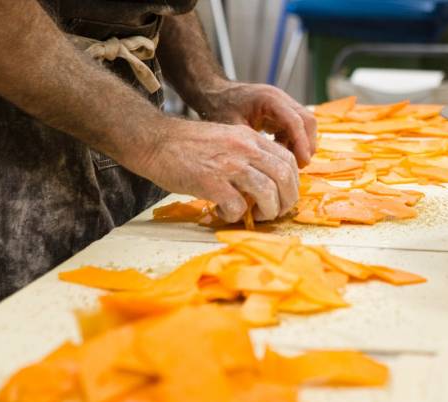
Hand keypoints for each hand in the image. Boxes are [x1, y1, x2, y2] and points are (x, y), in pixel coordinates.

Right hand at [131, 118, 298, 222]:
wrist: (155, 141)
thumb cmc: (188, 145)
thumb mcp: (227, 140)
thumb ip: (248, 156)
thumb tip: (266, 183)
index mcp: (250, 138)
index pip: (288, 160)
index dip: (292, 183)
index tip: (283, 196)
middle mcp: (244, 149)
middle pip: (284, 178)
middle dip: (285, 202)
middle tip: (274, 213)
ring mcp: (229, 165)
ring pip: (268, 193)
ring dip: (266, 212)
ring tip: (252, 216)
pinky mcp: (211, 182)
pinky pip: (237, 207)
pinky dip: (234, 216)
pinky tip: (221, 212)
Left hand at [200, 82, 316, 167]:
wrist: (214, 93)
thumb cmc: (219, 107)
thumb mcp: (232, 127)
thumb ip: (250, 144)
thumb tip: (265, 167)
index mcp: (269, 99)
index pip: (295, 121)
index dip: (301, 143)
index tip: (303, 162)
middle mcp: (280, 99)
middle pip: (307, 121)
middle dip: (306, 144)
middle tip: (299, 166)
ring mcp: (282, 104)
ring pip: (304, 125)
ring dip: (301, 144)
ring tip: (289, 162)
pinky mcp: (281, 112)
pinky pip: (295, 128)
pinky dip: (292, 142)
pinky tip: (280, 154)